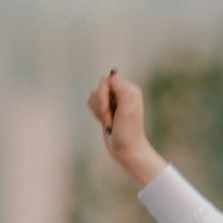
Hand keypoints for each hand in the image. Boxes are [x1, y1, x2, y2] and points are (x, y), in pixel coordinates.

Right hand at [86, 71, 165, 186]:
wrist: (126, 151)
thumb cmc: (128, 132)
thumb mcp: (126, 110)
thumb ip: (121, 89)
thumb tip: (113, 72)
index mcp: (130, 90)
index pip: (106, 80)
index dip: (103, 95)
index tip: (108, 110)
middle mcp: (123, 93)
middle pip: (99, 87)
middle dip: (101, 105)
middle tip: (110, 120)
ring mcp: (114, 101)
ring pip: (94, 95)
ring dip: (98, 111)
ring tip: (109, 123)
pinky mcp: (107, 109)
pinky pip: (92, 103)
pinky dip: (96, 114)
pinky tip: (105, 123)